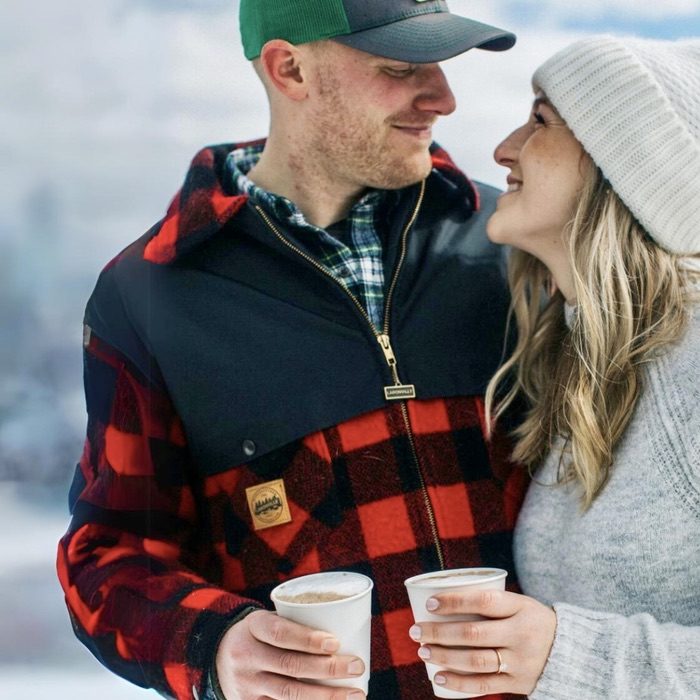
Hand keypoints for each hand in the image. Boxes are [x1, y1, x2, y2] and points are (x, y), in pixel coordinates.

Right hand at [215, 610, 365, 699]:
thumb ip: (296, 625)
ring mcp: (246, 685)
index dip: (307, 639)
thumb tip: (346, 630)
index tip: (335, 641)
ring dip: (326, 696)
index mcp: (253, 627)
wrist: (215, 655)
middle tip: (356, 665)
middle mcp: (246, 656)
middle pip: (290, 665)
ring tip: (355, 694)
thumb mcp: (267, 620)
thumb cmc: (259, 634)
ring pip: (289, 694)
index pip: (279, 632)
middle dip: (327, 668)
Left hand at [408, 589, 555, 696]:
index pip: (484, 600)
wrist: (569, 652)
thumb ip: (487, 602)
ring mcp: (520, 661)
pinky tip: (438, 677)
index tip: (430, 603)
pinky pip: (484, 685)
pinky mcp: (518, 683)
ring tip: (423, 651)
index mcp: (521, 607)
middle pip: (474, 634)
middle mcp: (521, 634)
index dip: (455, 601)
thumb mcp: (519, 603)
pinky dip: (459, 683)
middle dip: (439, 632)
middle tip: (416, 630)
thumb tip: (439, 600)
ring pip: (476, 660)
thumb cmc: (529, 620)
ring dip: (445, 656)